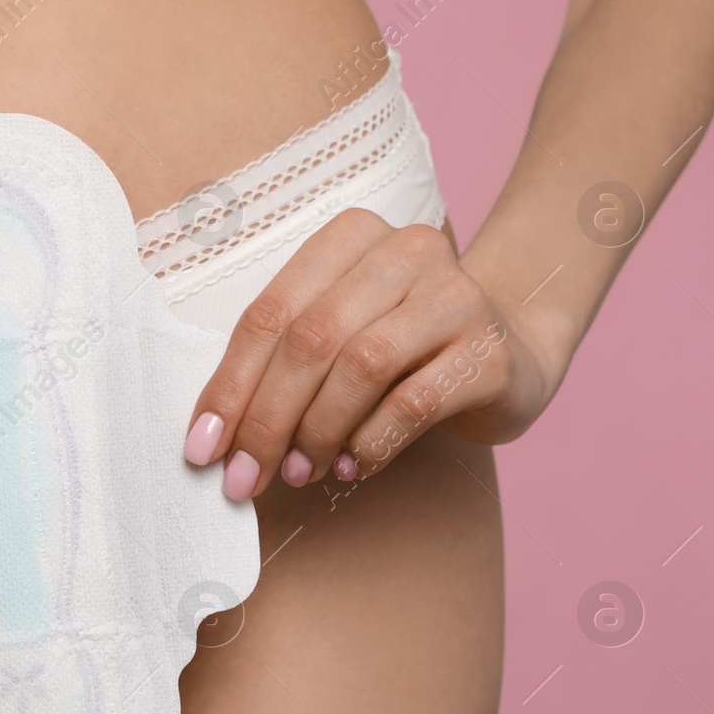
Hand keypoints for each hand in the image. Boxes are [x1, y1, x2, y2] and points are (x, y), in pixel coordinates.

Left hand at [182, 208, 550, 498]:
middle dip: (267, 418)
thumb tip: (213, 437)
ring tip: (298, 473)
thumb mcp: (337, 336)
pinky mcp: (490, 351)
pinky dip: (370, 442)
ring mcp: (456, 296)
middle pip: (311, 339)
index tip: (202, 448)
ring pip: (361, 365)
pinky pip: (414, 402)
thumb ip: (281, 365)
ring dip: (316, 431)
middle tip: (243, 476)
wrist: (512, 354)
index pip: (270, 313)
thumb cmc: (402, 351)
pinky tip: (349, 467)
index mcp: (351, 236)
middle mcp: (407, 251)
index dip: (230, 385)